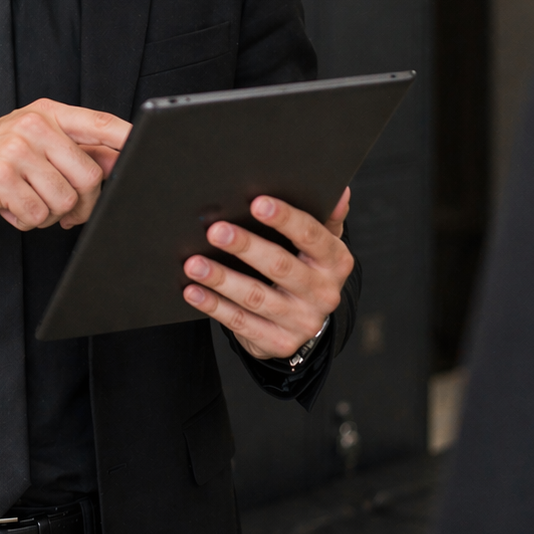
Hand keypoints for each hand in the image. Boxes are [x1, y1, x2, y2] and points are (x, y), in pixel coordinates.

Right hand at [0, 99, 130, 230]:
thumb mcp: (33, 144)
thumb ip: (74, 149)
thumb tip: (120, 160)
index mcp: (46, 113)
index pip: (98, 122)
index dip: (126, 138)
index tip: (147, 148)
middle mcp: (33, 125)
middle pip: (90, 175)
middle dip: (84, 204)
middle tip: (68, 213)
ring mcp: (16, 149)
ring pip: (65, 200)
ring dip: (51, 216)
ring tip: (29, 204)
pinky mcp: (1, 177)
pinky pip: (37, 215)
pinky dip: (27, 222)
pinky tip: (11, 208)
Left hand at [181, 188, 353, 360]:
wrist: (304, 321)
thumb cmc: (305, 267)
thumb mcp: (321, 244)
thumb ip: (326, 217)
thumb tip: (340, 191)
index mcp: (335, 262)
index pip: (311, 235)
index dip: (285, 218)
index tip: (257, 203)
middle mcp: (324, 293)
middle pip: (280, 266)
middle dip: (245, 247)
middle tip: (215, 231)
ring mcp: (302, 322)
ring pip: (256, 297)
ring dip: (222, 279)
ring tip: (193, 263)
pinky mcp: (279, 343)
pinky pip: (241, 323)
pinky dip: (214, 306)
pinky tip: (193, 291)